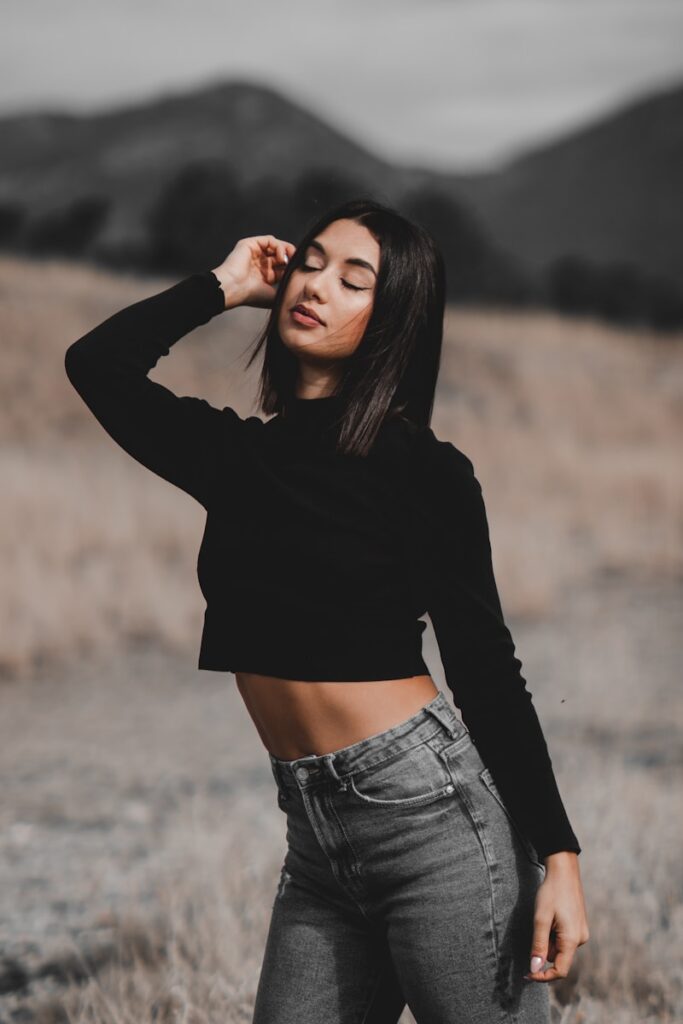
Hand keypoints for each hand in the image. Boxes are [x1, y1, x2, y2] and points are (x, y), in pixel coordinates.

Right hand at [211, 235, 296, 310]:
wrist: (234, 289)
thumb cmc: (251, 295)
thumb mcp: (273, 296)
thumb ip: (285, 289)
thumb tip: (299, 288)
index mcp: (264, 276)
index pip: (282, 267)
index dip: (292, 267)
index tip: (299, 272)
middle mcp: (259, 264)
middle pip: (280, 255)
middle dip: (291, 257)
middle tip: (298, 263)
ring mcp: (254, 253)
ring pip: (276, 245)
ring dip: (286, 250)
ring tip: (289, 260)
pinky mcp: (250, 244)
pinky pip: (270, 240)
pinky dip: (279, 246)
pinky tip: (281, 257)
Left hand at [524, 851, 588, 982]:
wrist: (564, 871)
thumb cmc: (551, 892)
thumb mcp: (541, 919)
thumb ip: (538, 945)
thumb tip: (534, 970)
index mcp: (573, 940)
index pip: (560, 970)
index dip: (543, 976)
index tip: (527, 974)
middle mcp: (581, 939)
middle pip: (558, 958)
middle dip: (543, 949)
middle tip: (537, 926)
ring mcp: (581, 932)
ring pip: (559, 948)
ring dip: (548, 940)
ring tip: (545, 917)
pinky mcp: (578, 926)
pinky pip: (563, 939)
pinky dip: (553, 933)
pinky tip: (551, 916)